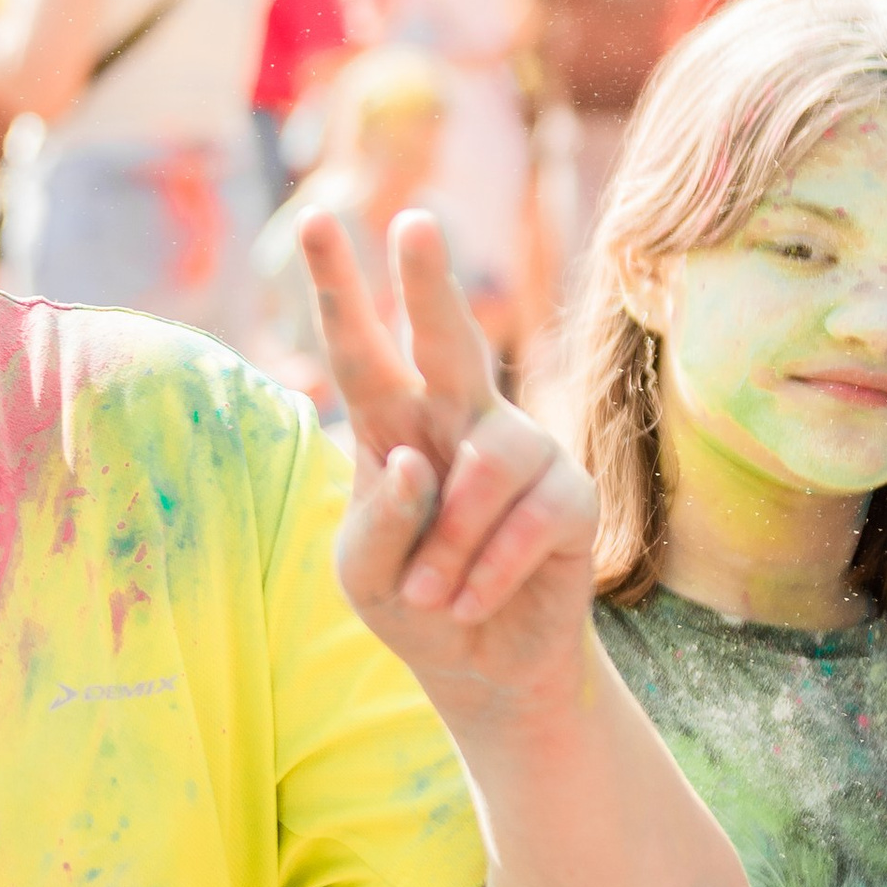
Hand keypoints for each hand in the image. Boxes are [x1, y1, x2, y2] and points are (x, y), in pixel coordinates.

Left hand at [301, 208, 594, 725]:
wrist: (484, 667)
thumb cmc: (413, 603)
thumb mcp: (363, 575)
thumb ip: (373, 522)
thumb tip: (409, 461)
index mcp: (394, 425)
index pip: (361, 351)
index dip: (339, 288)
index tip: (315, 219)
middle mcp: (459, 420)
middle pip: (448, 338)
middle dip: (429, 281)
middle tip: (414, 221)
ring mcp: (522, 452)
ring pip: (485, 467)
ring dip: (450, 544)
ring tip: (430, 595)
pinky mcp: (571, 497)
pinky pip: (530, 520)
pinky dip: (487, 572)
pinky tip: (469, 603)